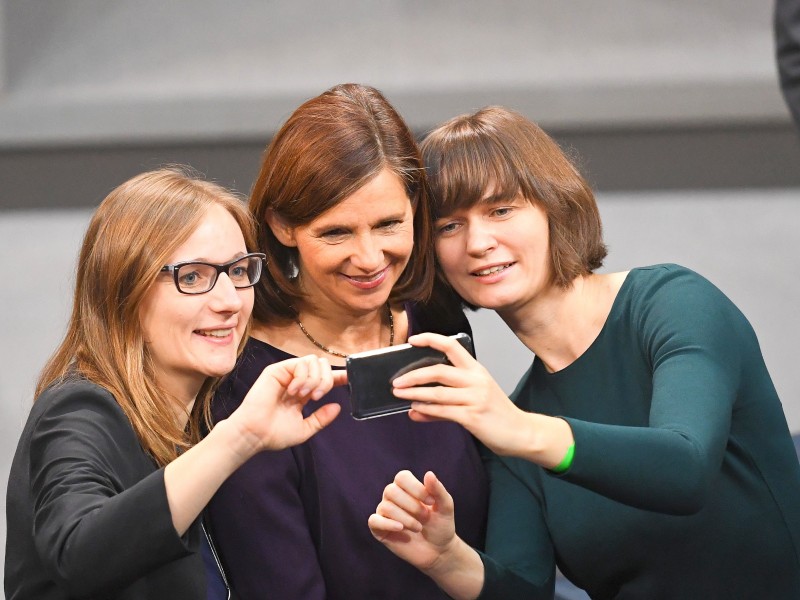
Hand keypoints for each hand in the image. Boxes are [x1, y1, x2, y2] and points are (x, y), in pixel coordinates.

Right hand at [228, 355, 345, 454]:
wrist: (255, 434)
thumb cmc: (275, 434)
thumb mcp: (305, 429)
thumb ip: (321, 419)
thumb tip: (338, 407)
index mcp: (303, 393)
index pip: (325, 378)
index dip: (339, 376)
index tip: (350, 378)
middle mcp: (297, 381)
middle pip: (323, 366)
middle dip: (326, 380)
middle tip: (316, 397)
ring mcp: (287, 374)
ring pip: (314, 362)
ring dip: (314, 379)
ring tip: (303, 395)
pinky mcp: (277, 370)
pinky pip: (300, 363)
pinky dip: (302, 377)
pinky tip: (293, 391)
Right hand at [369, 470, 457, 571]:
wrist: (438, 551)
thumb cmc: (441, 525)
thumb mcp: (445, 507)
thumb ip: (438, 490)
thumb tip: (429, 473)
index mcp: (406, 488)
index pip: (402, 477)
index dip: (416, 488)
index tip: (431, 502)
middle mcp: (392, 498)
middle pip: (391, 491)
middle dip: (412, 505)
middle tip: (425, 517)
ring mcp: (385, 513)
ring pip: (386, 507)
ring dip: (406, 518)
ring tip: (418, 527)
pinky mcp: (379, 530)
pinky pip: (374, 521)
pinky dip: (387, 523)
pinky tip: (401, 528)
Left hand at [391, 332, 526, 455]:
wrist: (522, 433)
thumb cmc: (496, 415)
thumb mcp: (472, 401)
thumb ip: (442, 405)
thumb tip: (414, 409)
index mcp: (476, 370)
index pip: (452, 345)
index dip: (431, 339)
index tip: (413, 340)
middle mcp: (476, 380)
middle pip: (439, 370)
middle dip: (413, 375)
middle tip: (396, 381)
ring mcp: (475, 398)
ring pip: (438, 392)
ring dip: (415, 393)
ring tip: (399, 394)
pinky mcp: (473, 416)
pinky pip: (444, 411)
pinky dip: (427, 409)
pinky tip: (415, 409)